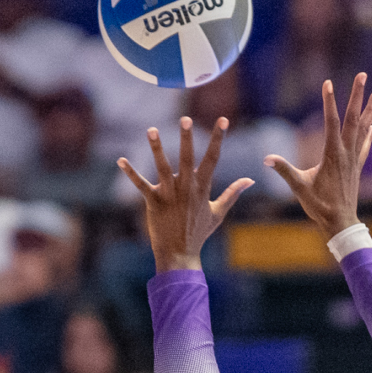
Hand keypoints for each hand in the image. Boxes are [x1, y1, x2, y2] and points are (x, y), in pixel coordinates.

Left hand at [118, 116, 253, 272]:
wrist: (180, 254)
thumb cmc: (199, 233)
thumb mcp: (218, 212)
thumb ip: (233, 193)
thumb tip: (250, 180)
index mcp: (203, 188)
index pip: (213, 158)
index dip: (218, 138)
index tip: (223, 120)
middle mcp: (187, 188)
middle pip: (188, 158)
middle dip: (187, 138)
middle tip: (185, 118)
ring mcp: (170, 194)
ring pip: (163, 167)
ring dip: (156, 148)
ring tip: (152, 129)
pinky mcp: (154, 202)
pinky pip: (140, 185)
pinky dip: (131, 173)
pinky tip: (121, 160)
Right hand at [266, 74, 371, 243]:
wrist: (340, 222)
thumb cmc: (319, 206)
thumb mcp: (299, 187)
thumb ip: (284, 170)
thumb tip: (266, 158)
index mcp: (332, 154)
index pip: (331, 121)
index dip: (329, 101)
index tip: (328, 82)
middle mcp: (346, 152)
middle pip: (353, 118)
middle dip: (357, 96)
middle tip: (362, 76)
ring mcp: (354, 159)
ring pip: (363, 128)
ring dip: (370, 110)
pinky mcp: (357, 168)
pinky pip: (365, 146)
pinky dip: (369, 134)